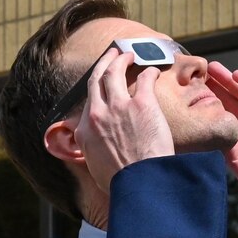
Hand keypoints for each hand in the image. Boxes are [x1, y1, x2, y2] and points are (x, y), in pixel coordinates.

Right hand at [73, 45, 173, 192]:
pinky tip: (152, 72)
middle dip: (104, 63)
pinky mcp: (142, 104)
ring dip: (121, 59)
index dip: (96, 91)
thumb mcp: (95, 167)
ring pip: (114, 71)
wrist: (140, 183)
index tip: (103, 87)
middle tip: (112, 54)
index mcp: (84, 131)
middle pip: (96, 79)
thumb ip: (92, 151)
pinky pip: (144, 78)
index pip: (87, 103)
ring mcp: (119, 107)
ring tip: (129, 54)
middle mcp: (97, 114)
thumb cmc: (121, 182)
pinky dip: (148, 72)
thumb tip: (94, 150)